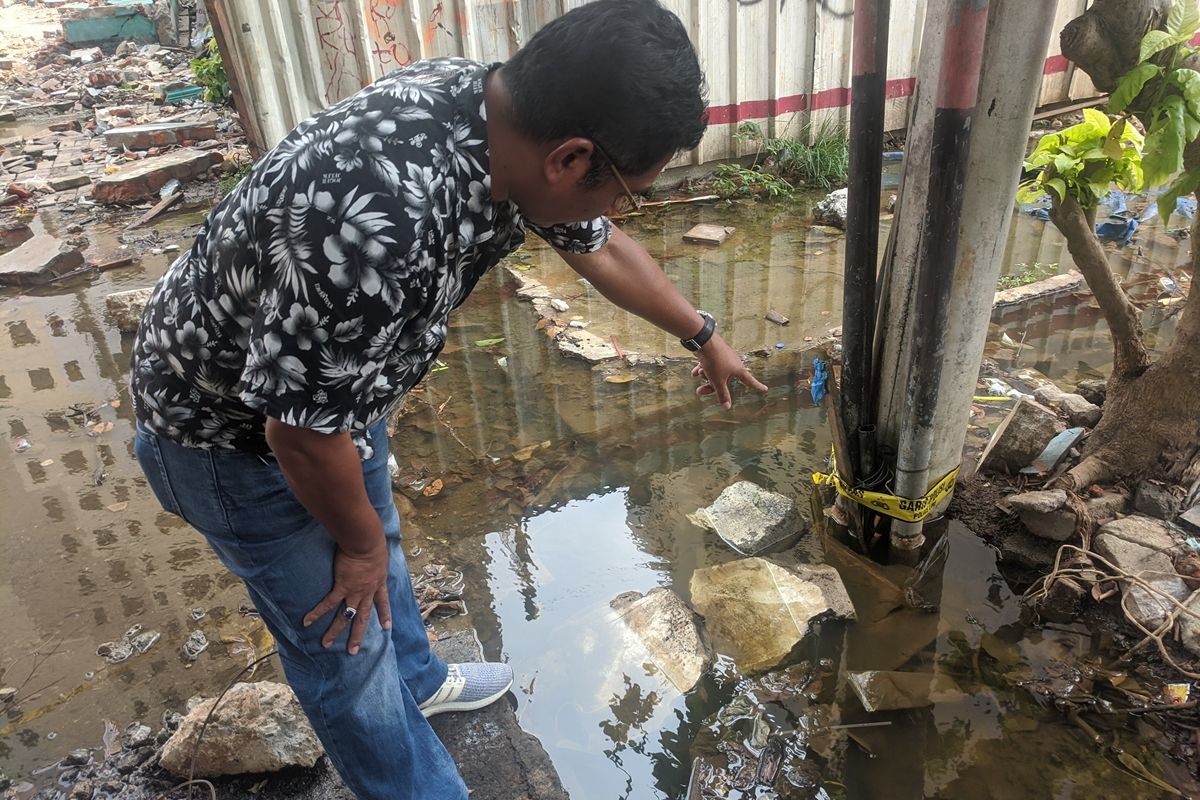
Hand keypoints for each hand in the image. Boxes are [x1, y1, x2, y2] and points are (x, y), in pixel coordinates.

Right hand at [303, 540, 391, 654]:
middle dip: (358, 635)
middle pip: (363, 618)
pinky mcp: (342, 587)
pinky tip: (307, 622)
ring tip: (326, 644)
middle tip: (353, 651)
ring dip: (335, 631)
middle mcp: (367, 592)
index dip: (384, 615)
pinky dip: (317, 613)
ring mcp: (354, 592)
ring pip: (345, 616)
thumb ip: (377, 560)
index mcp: (379, 583)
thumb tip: (376, 556)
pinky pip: (328, 603)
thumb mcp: (380, 555)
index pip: (383, 602)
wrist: (366, 542)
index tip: (387, 628)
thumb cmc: (373, 542)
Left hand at [692, 334, 767, 407]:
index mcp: (739, 370)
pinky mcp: (716, 352)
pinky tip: (694, 372)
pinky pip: (711, 364)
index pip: (750, 381)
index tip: (765, 389)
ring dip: (706, 375)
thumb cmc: (715, 361)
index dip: (757, 386)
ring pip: (717, 371)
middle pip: (725, 379)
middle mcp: (734, 363)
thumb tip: (727, 407)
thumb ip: (722, 394)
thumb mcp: (718, 381)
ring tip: (699, 374)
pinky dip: (703, 368)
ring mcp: (725, 356)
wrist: (705, 342)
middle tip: (700, 391)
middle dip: (712, 385)